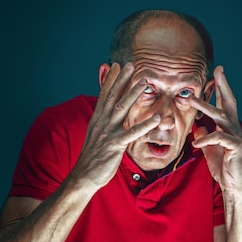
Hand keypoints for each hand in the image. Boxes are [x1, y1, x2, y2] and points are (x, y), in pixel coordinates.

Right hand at [70, 62, 159, 189]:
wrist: (84, 176)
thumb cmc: (93, 156)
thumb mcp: (96, 135)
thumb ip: (103, 121)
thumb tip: (106, 111)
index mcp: (97, 119)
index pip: (104, 95)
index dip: (111, 79)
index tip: (117, 65)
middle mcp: (101, 122)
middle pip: (113, 96)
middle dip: (122, 80)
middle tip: (131, 65)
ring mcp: (108, 133)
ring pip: (122, 108)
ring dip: (133, 94)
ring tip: (144, 81)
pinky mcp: (116, 145)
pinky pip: (132, 133)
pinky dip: (145, 125)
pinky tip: (157, 118)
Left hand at [189, 66, 241, 192]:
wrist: (233, 184)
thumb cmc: (222, 165)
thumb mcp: (209, 147)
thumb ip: (204, 135)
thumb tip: (197, 126)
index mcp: (227, 126)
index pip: (224, 103)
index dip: (220, 88)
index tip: (216, 73)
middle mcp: (233, 128)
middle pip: (229, 102)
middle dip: (223, 85)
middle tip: (218, 70)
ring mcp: (235, 136)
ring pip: (220, 117)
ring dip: (206, 107)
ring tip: (192, 100)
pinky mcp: (235, 147)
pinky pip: (218, 138)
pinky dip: (206, 139)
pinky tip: (196, 143)